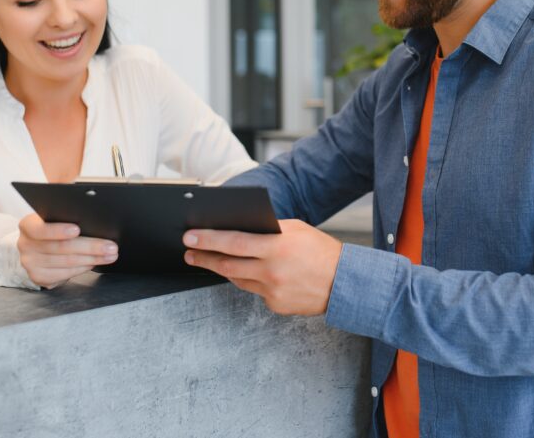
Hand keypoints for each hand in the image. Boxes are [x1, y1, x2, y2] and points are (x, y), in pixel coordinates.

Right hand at [17, 213, 117, 288]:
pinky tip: (95, 261)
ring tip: (110, 254)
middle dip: (90, 246)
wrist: (34, 249)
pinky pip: (65, 274)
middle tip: (111, 246)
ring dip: (92, 258)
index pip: (40, 229)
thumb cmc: (50, 228)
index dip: (58, 230)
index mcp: (27, 225)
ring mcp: (30, 263)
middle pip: (61, 247)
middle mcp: (25, 245)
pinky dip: (83, 268)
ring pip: (67, 262)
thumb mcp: (52, 217)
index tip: (78, 229)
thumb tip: (93, 209)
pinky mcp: (39, 277)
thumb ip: (66, 212)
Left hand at [182, 219, 342, 315]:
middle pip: (228, 265)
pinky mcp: (275, 305)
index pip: (233, 242)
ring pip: (237, 279)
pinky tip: (248, 273)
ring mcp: (273, 291)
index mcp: (277, 247)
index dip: (208, 240)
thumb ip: (268, 230)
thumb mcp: (296, 230)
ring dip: (221, 269)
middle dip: (204, 258)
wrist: (344, 283)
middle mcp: (272, 271)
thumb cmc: (320, 251)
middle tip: (189, 252)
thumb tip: (239, 228)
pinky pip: (255, 291)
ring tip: (209, 260)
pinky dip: (250, 280)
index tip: (190, 237)